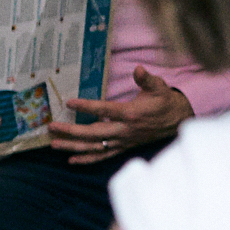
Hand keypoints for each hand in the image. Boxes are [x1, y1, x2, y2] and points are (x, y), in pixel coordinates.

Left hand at [50, 66, 192, 163]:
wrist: (178, 122)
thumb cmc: (165, 102)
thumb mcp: (159, 87)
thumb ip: (146, 79)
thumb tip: (138, 69)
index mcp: (130, 114)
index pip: (104, 110)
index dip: (86, 107)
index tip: (69, 102)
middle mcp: (124, 131)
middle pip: (93, 133)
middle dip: (71, 131)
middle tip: (52, 126)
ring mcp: (123, 141)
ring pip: (95, 147)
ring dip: (73, 146)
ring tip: (53, 144)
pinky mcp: (124, 147)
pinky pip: (103, 156)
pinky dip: (87, 159)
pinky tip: (71, 159)